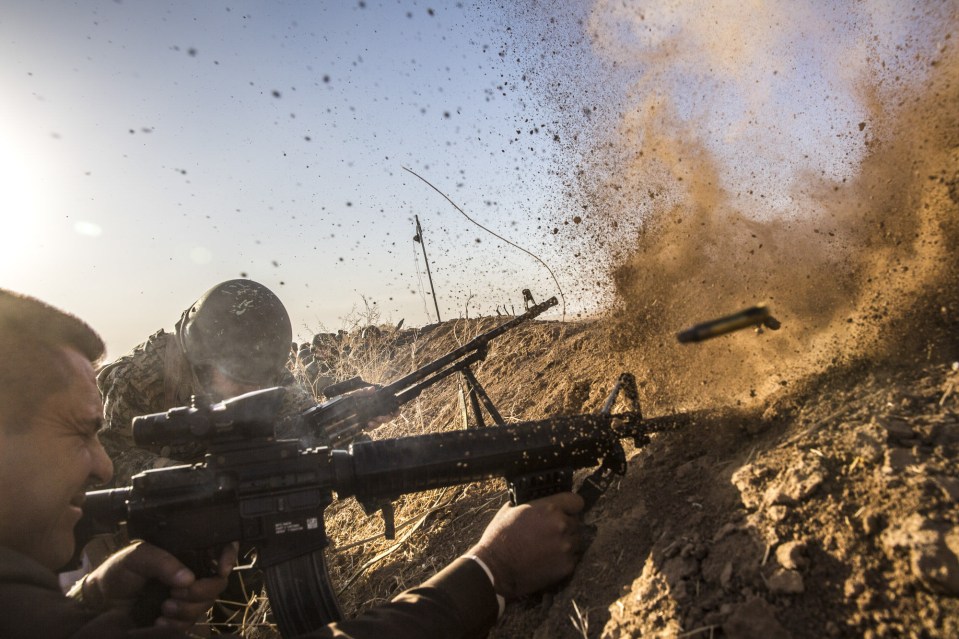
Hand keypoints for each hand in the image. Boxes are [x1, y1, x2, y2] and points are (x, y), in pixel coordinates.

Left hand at [80, 541, 237, 629]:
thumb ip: (162, 562)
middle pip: (217, 582)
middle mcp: (191, 573)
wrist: (100, 605)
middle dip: (201, 591)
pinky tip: (159, 621)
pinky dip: (176, 624)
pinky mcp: (178, 618)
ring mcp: (187, 597)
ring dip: (186, 609)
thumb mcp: (138, 557)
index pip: (219, 549)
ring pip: (206, 604)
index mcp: (185, 553)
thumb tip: (188, 578)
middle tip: (175, 593)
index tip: (222, 568)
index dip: (228, 556)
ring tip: (164, 607)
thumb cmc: (118, 573)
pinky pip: (191, 623)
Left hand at [346, 385, 397, 427]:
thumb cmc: (350, 398)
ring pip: (379, 423)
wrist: (339, 407)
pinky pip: (370, 428)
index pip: (390, 406)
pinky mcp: (365, 424)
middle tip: (381, 418)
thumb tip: (372, 389)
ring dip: (377, 424)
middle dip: (386, 418)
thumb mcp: (356, 393)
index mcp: (377, 402)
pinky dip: (369, 428)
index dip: (395, 410)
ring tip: (371, 422)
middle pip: (387, 417)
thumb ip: (364, 391)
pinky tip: (367, 426)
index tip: (396, 413)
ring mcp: (371, 418)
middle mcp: (376, 411)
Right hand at [468, 492, 584, 598]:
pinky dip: (563, 559)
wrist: (496, 569)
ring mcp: (566, 546)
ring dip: (565, 543)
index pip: (576, 501)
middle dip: (565, 527)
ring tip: (547, 549)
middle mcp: (561, 525)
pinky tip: (547, 561)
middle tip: (549, 534)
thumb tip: (541, 502)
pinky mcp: (567, 565)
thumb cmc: (500, 537)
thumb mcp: (511, 509)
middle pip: (576, 522)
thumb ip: (534, 504)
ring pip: (575, 540)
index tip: (567, 511)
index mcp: (549, 508)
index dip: (571, 507)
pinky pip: (572, 558)